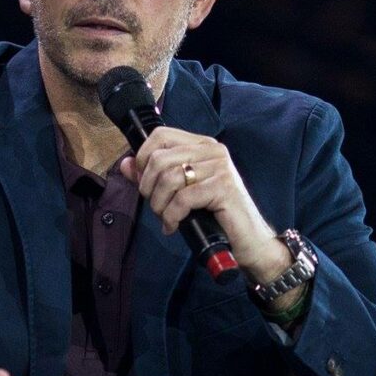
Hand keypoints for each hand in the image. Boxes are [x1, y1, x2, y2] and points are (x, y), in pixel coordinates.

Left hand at [120, 127, 287, 280]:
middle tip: (157, 206)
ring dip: (159, 205)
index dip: (143, 158)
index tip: (144, 182)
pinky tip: (174, 226)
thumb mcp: (181, 192)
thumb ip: (154, 176)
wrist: (250, 241)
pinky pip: (182, 199)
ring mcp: (220, 168)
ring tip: (166, 218)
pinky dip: (172, 216)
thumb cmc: (215, 216)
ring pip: (168, 178)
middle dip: (149, 188)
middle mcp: (212, 151)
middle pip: (159, 158)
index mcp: (202, 145)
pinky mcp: (223, 188)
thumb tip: (126, 164)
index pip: (161, 135)